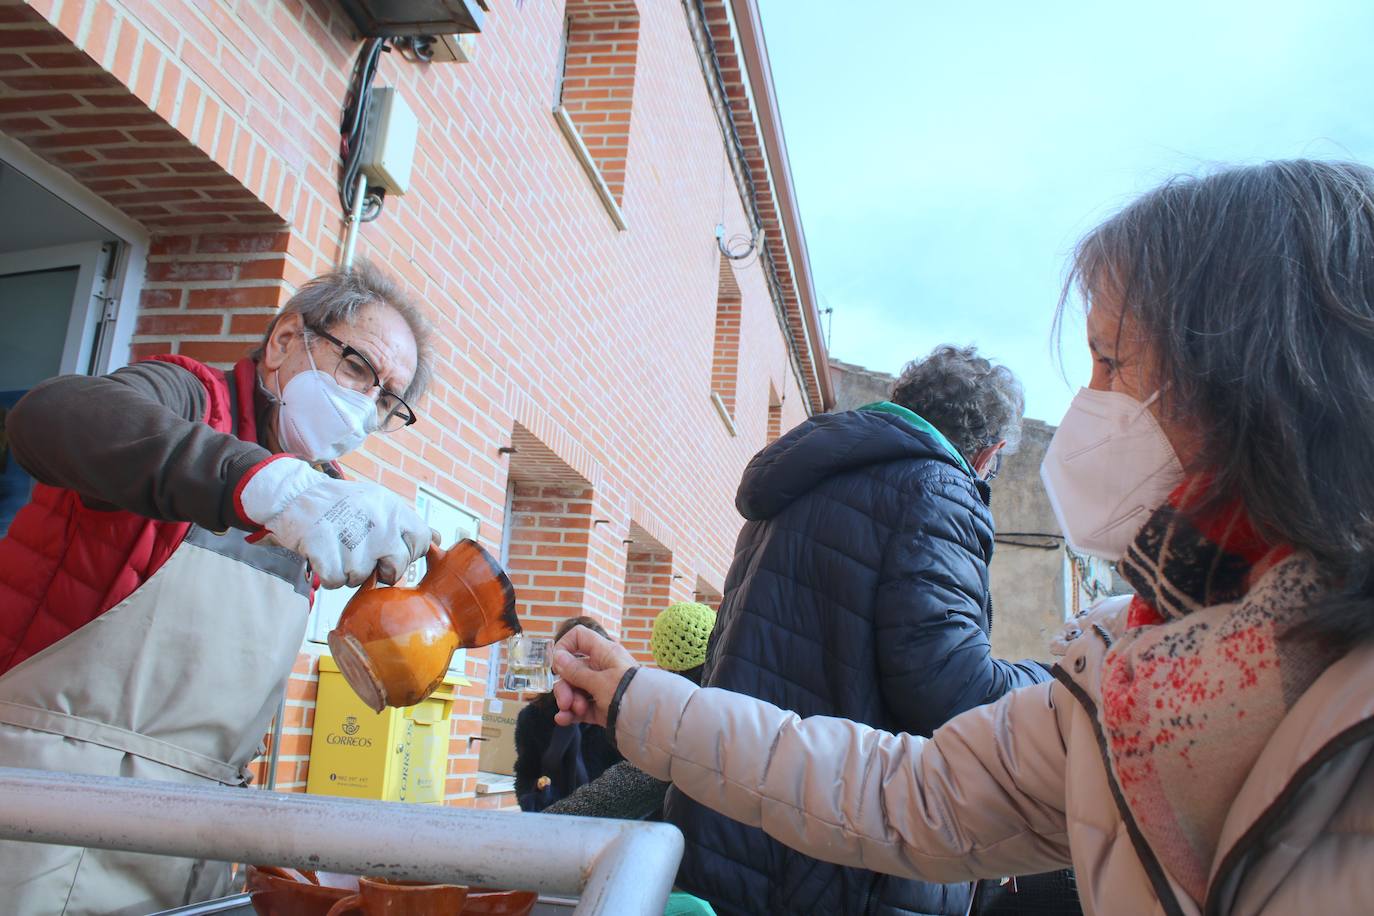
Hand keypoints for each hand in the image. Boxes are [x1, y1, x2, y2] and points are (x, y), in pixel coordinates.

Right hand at [238, 456, 432, 587]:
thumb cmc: (341, 503)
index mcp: (394, 509)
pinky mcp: (325, 549)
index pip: (421, 541)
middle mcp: (379, 523)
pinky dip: (327, 575)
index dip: (406, 553)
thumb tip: (437, 539)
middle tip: (361, 556)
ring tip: (337, 548)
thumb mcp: (380, 502)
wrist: (295, 494)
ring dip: (348, 571)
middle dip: (379, 570)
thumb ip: (406, 523)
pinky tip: (323, 556)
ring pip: (360, 577)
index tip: (389, 551)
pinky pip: (335, 581)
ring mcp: (352, 537)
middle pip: (395, 568)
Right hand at [551, 626, 636, 727]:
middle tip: (565, 701)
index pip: (580, 638)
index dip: (565, 646)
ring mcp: (601, 688)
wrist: (648, 720)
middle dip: (565, 686)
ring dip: (569, 701)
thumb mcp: (600, 682)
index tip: (557, 664)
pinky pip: (581, 708)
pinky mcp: (601, 707)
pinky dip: (571, 713)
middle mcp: (602, 667)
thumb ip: (576, 671)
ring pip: (575, 690)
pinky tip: (563, 719)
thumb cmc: (627, 693)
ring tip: (572, 711)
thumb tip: (558, 657)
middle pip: (572, 670)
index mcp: (604, 653)